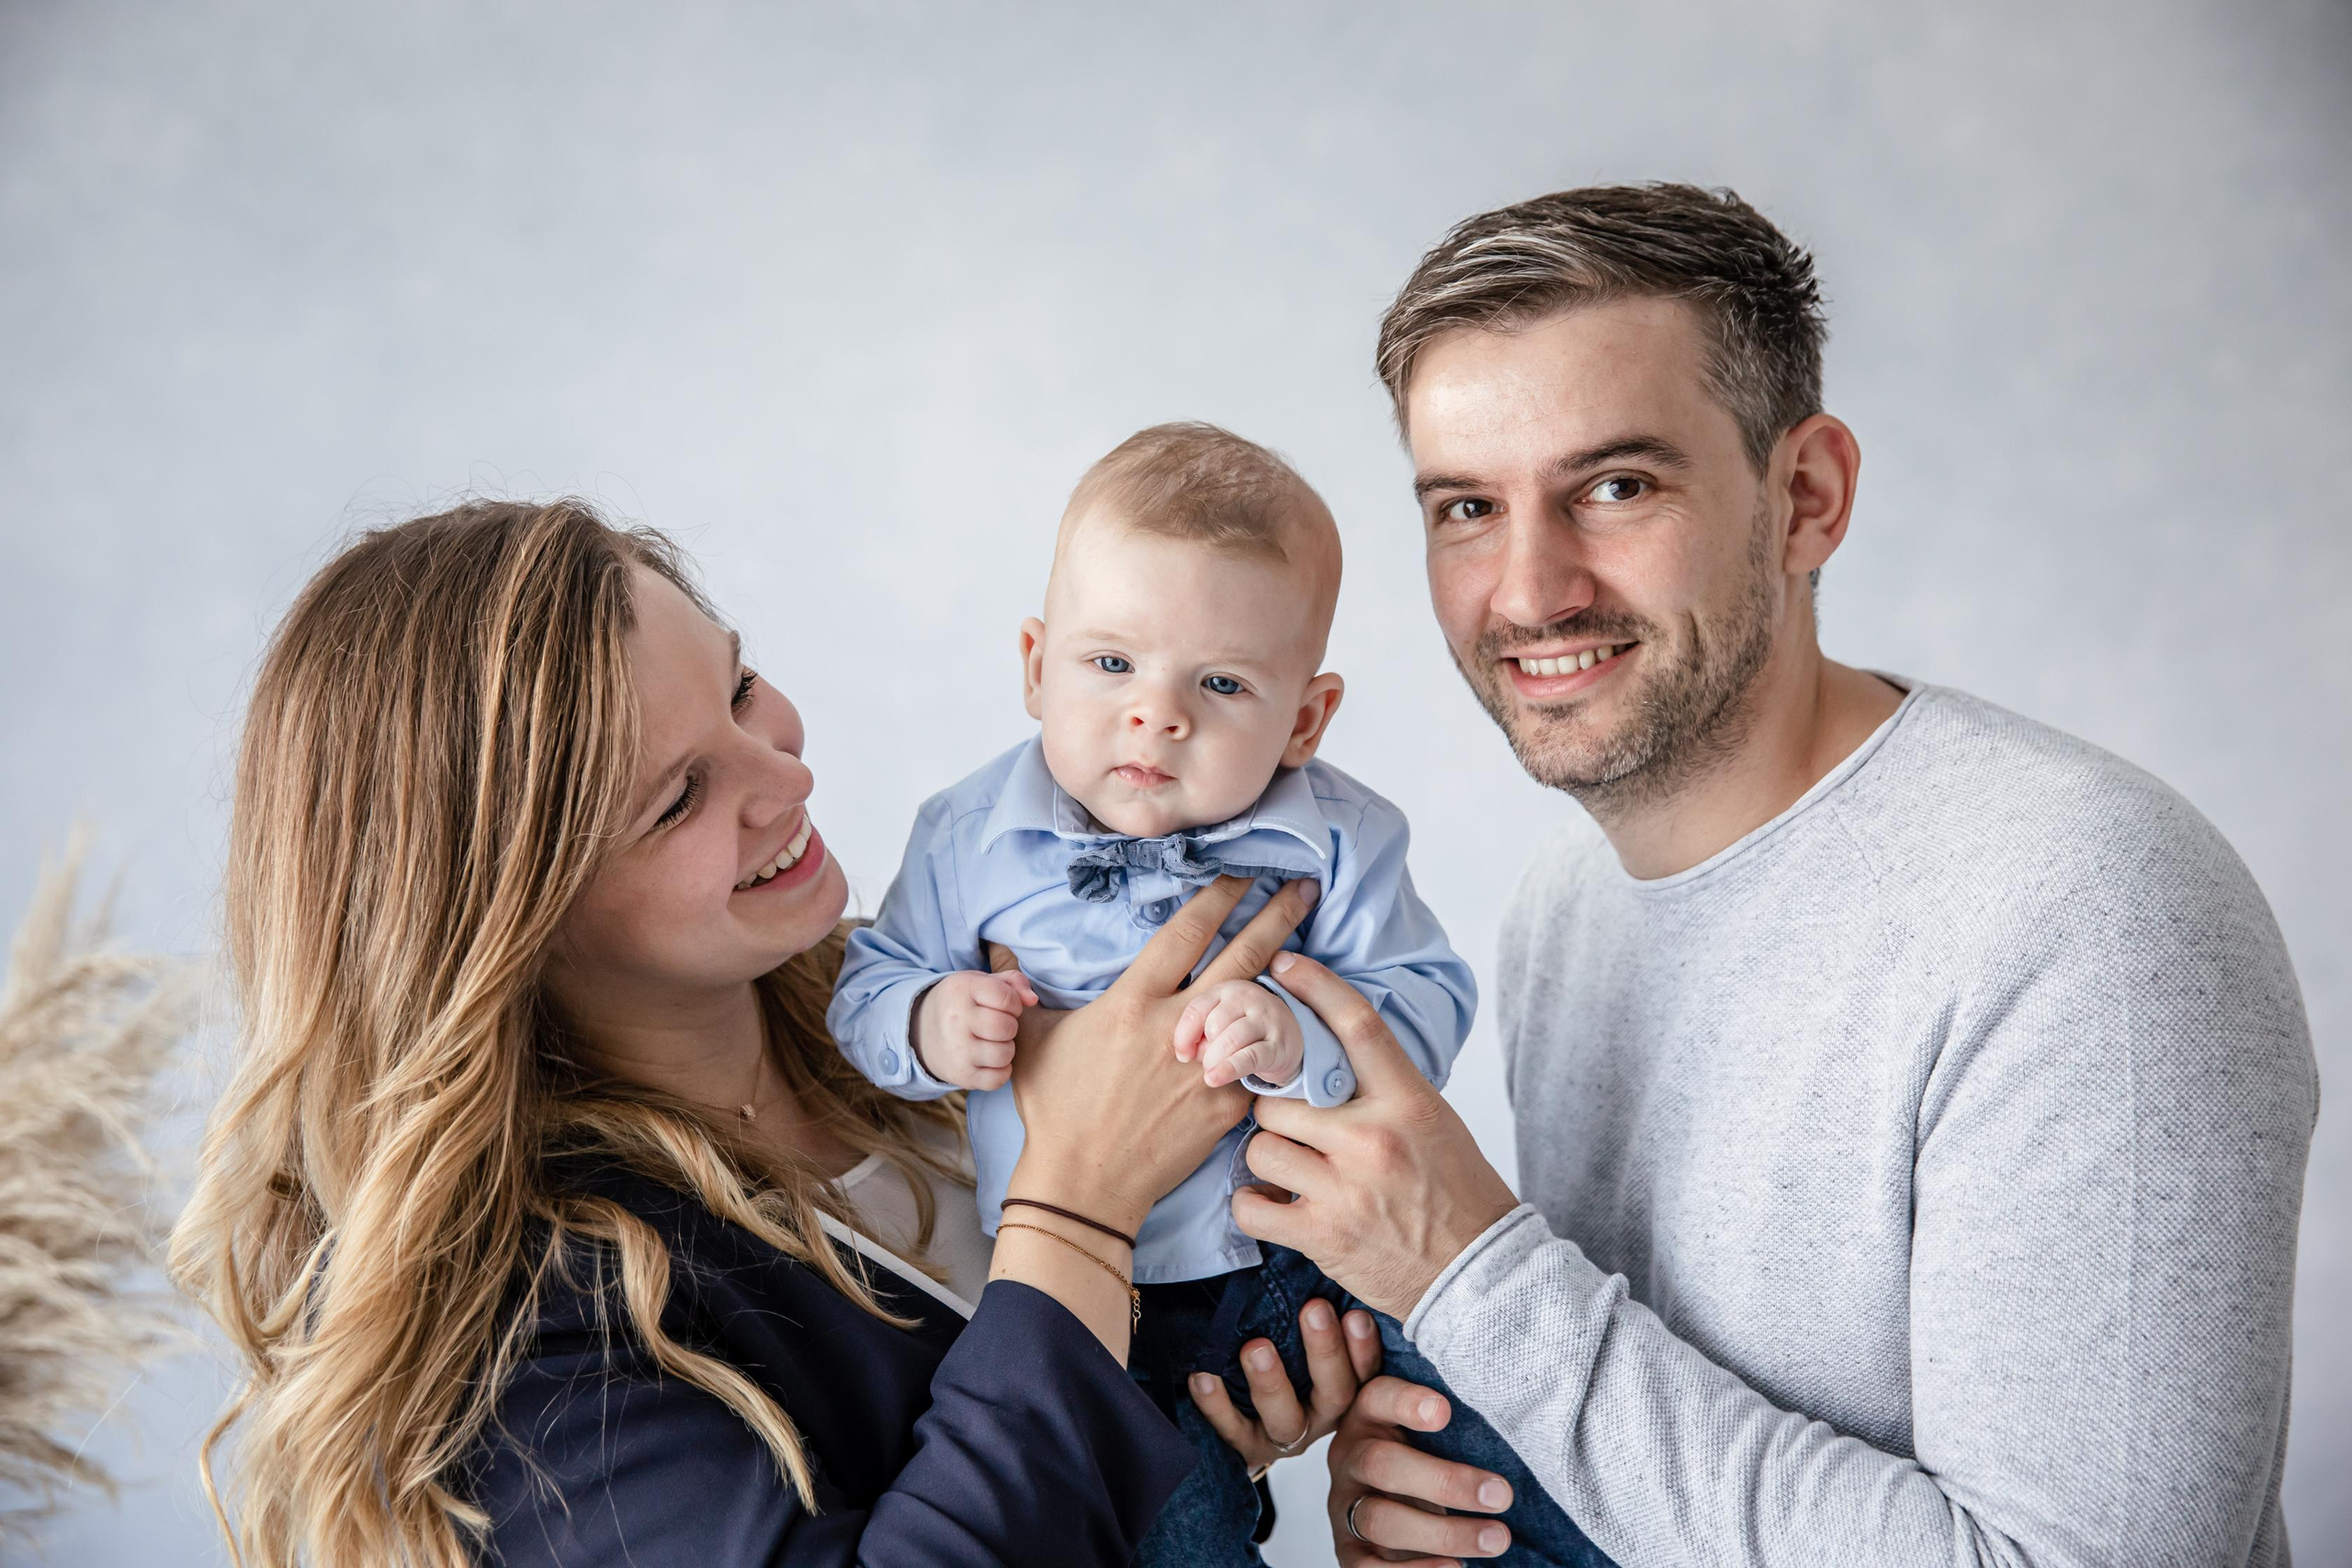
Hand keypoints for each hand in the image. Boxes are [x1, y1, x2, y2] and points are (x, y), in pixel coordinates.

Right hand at [912, 969, 1036, 1089]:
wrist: (920, 1031)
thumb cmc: (963, 1003)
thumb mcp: (981, 982)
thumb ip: (1014, 982)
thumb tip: (1032, 1000)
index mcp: (960, 990)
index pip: (1006, 998)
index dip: (1014, 1003)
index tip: (1005, 1006)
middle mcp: (955, 1020)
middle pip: (1006, 1027)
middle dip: (1010, 1026)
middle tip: (999, 1025)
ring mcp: (957, 1051)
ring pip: (1004, 1054)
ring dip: (1006, 1048)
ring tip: (994, 1041)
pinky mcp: (961, 1076)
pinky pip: (997, 1079)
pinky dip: (1001, 1070)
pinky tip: (990, 1059)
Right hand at [996, 876, 1317, 1236]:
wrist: (1083, 1182)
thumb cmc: (1054, 1110)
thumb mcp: (1030, 1041)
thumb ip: (1018, 991)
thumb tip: (995, 953)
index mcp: (1131, 1002)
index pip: (1185, 932)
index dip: (1218, 894)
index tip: (1243, 869)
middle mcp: (1175, 1025)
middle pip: (1239, 955)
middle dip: (1276, 914)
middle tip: (1305, 885)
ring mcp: (1206, 1064)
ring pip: (1260, 1004)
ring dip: (1289, 972)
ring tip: (1311, 947)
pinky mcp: (1225, 1101)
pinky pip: (1262, 1060)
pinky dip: (1280, 1038)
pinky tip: (1302, 1017)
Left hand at [1173, 978, 1301, 1088]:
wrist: (1289, 1036)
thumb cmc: (1242, 1029)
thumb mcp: (1219, 1021)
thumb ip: (1198, 1031)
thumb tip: (1185, 1053)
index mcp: (1227, 989)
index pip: (1198, 1009)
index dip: (1184, 1035)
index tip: (1183, 1055)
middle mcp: (1248, 998)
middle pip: (1214, 1024)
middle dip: (1204, 1049)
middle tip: (1206, 1062)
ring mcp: (1266, 1019)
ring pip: (1231, 1039)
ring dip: (1215, 1060)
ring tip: (1211, 1072)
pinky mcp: (1278, 1044)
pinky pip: (1249, 1057)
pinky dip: (1229, 1069)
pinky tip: (1215, 1078)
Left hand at [1192, 1299, 1381, 1470]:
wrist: (1241, 1418)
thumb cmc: (1280, 1356)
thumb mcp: (1300, 1334)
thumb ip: (1313, 1310)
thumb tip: (1307, 1251)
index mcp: (1344, 1385)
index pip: (1366, 1369)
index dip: (1364, 1346)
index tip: (1356, 1313)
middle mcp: (1321, 1414)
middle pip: (1336, 1392)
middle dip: (1325, 1350)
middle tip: (1314, 1309)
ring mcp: (1284, 1434)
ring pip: (1287, 1419)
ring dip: (1272, 1382)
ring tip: (1255, 1348)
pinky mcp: (1247, 1448)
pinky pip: (1232, 1431)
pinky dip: (1216, 1404)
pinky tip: (1203, 1376)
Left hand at [1230, 951, 1518, 1318]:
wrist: (1480, 1273)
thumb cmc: (1457, 1194)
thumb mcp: (1434, 1121)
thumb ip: (1382, 1089)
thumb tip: (1329, 1055)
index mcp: (1407, 1101)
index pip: (1356, 1024)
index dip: (1314, 986)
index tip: (1284, 966)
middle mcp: (1372, 1139)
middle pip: (1282, 1096)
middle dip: (1274, 1107)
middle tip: (1287, 1120)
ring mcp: (1344, 1188)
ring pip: (1260, 1147)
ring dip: (1265, 1156)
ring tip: (1287, 1167)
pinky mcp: (1322, 1236)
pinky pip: (1250, 1205)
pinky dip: (1252, 1204)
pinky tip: (1270, 1202)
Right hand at [1328, 1376, 1514, 1564]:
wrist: (1394, 1510)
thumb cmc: (1423, 1463)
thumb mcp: (1430, 1438)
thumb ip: (1452, 1431)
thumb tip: (1512, 1437)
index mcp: (1369, 1418)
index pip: (1379, 1398)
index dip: (1406, 1402)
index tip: (1445, 1412)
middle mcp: (1350, 1459)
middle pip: (1381, 1464)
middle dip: (1445, 1482)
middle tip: (1500, 1495)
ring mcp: (1345, 1507)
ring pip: (1380, 1519)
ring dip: (1443, 1533)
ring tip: (1495, 1539)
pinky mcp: (1349, 1552)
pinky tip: (1455, 1566)